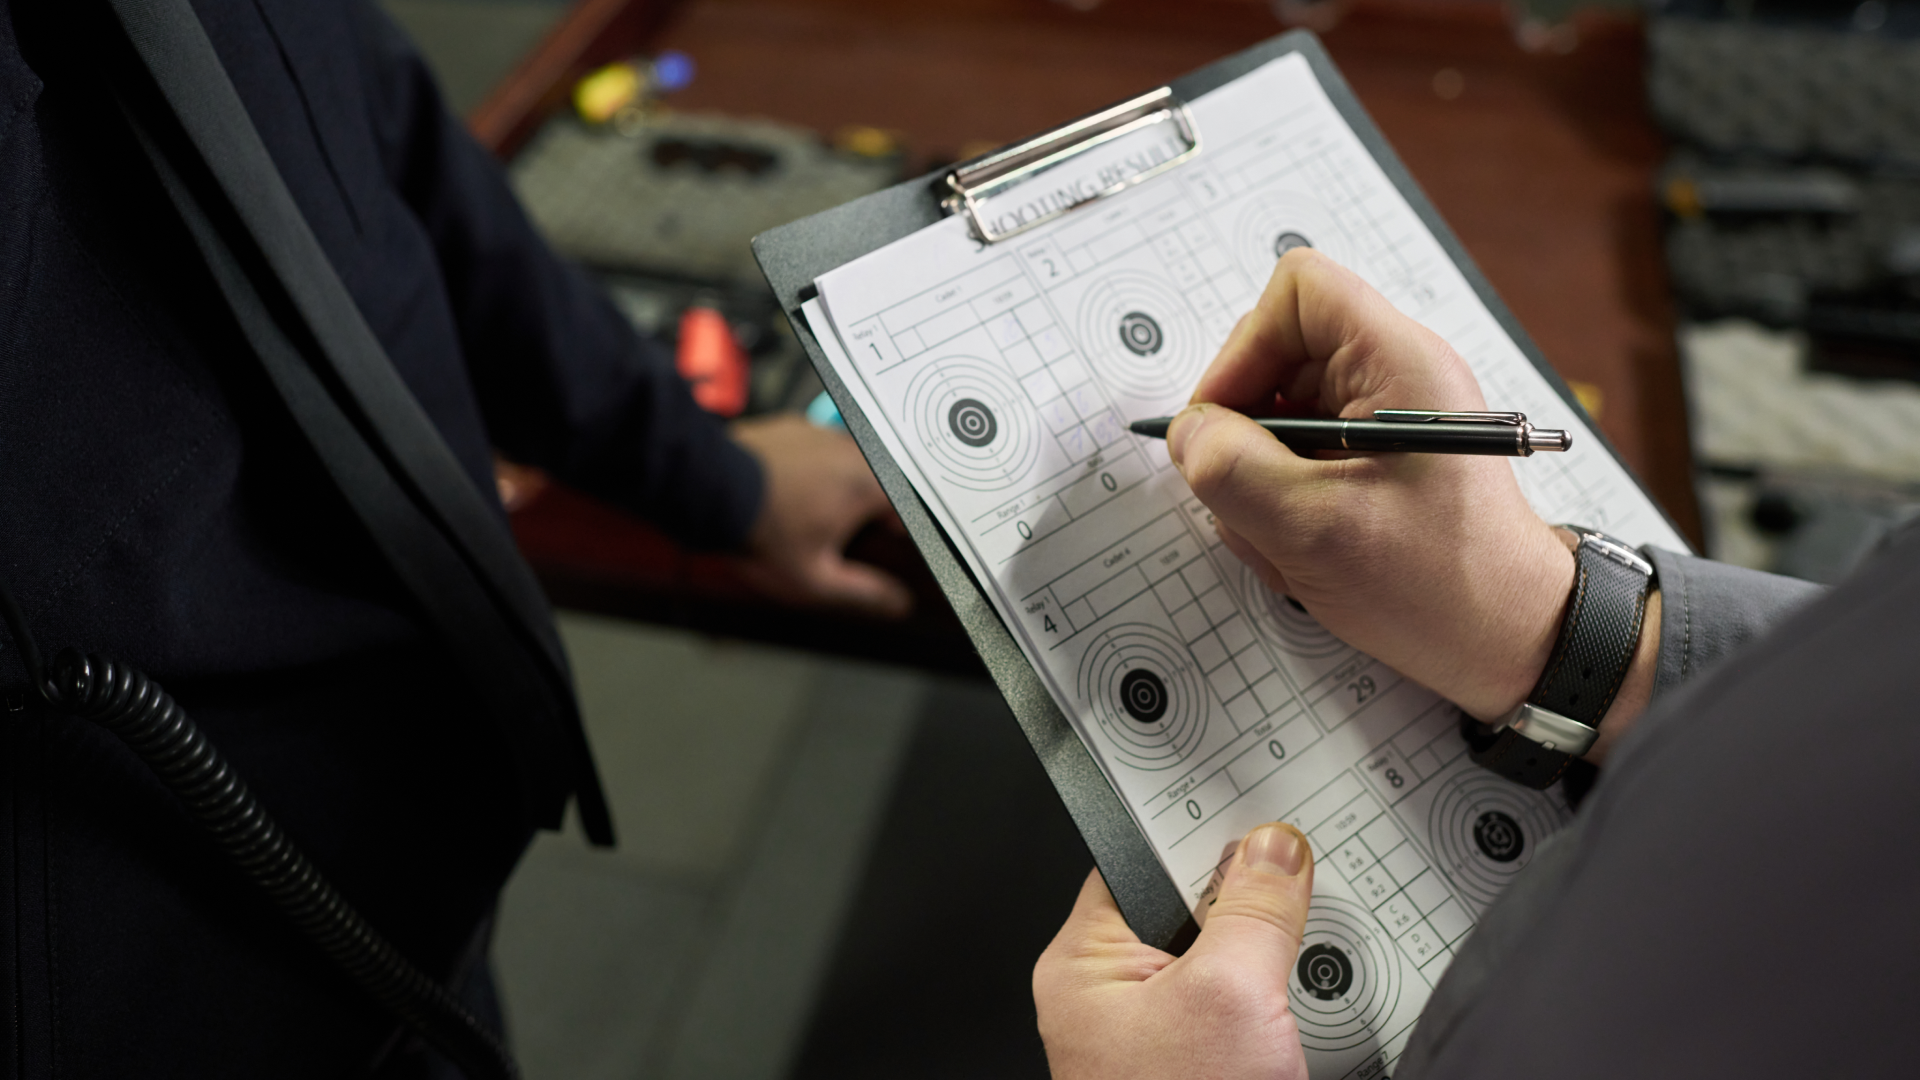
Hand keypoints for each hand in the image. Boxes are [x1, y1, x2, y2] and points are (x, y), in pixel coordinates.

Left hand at [729, 413, 911, 616]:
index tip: (874, 540)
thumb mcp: (816, 578)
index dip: (891, 529)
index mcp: (867, 484)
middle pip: (875, 481)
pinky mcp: (793, 425)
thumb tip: (896, 602)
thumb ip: (864, 592)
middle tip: (829, 529)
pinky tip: (785, 488)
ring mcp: (820, 432)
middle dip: (859, 506)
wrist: (710, 489)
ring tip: (803, 508)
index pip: (904, 506)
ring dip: (834, 483)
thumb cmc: (761, 530)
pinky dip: (807, 465)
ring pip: (845, 462)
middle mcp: (850, 449)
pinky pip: (814, 447)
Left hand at [1035, 823, 1314, 1079]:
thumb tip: (1273, 849)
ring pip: (1220, 962)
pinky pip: (1233, 1008)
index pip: (1141, 860)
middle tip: (1288, 904)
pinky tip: (1295, 1017)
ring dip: (1263, 962)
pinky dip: (1269, 1006)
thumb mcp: (1229, 996)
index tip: (1256, 820)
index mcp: (1085, 963)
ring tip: (1289, 978)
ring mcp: (1152, 1032)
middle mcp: (1110, 996)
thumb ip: (1253, 913)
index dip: (1199, 836)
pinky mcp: (1191, 1061)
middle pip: (1188, 910)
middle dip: (1243, 907)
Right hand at [1168, 250, 1603, 724]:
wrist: (1512, 641)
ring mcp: (1383, 419)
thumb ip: (1232, 470)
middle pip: (1276, 358)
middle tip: (1252, 500)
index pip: (1298, 291)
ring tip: (1290, 542)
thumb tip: (1187, 432)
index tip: (1224, 421)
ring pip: (1278, 417)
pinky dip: (1282, 505)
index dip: (1244, 348)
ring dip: (1261, 484)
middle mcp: (1394, 376)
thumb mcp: (1313, 529)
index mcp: (1398, 362)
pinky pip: (1298, 458)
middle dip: (1245, 434)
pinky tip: (1305, 552)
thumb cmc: (1442, 584)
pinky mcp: (1375, 458)